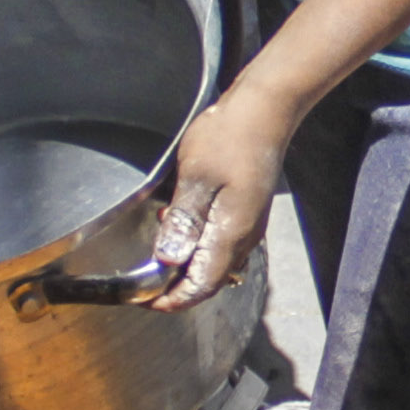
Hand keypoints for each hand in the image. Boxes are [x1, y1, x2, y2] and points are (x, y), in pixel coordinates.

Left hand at [149, 84, 295, 306]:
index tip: (143, 299)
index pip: (201, 287)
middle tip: (144, 278)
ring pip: (214, 263)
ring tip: (158, 247)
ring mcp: (248, 225)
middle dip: (175, 286)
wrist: (265, 110)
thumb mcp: (197, 178)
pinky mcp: (246, 211)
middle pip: (209, 280)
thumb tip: (169, 260)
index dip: (171, 300)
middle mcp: (244, 237)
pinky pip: (220, 244)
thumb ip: (184, 222)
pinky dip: (196, 247)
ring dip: (185, 265)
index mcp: (231, 235)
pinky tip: (180, 224)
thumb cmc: (231, 137)